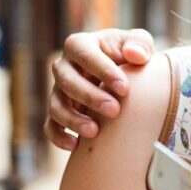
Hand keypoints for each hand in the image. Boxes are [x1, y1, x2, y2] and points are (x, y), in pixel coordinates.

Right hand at [44, 28, 156, 150]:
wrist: (125, 76)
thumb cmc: (130, 55)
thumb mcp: (139, 44)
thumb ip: (140, 44)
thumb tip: (136, 55)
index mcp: (81, 44)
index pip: (84, 53)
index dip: (102, 70)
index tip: (124, 88)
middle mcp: (64, 66)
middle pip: (67, 80)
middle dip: (90, 96)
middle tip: (114, 110)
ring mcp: (59, 90)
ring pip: (56, 104)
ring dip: (73, 119)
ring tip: (95, 132)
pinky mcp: (59, 112)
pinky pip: (50, 125)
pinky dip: (58, 136)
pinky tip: (75, 145)